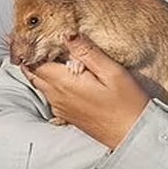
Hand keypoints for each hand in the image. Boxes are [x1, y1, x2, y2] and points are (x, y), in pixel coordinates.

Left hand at [22, 35, 149, 149]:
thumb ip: (87, 52)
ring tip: (54, 54)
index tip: (38, 35)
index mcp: (64, 84)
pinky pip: (51, 95)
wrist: (134, 135)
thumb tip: (67, 33)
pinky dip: (51, 82)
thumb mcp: (112, 72)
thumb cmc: (127, 104)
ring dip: (42, 69)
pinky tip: (66, 74)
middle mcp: (57, 97)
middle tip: (41, 42)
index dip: (34, 48)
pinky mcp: (67, 115)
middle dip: (33, 58)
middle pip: (34, 74)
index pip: (35, 62)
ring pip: (41, 84)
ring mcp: (61, 108)